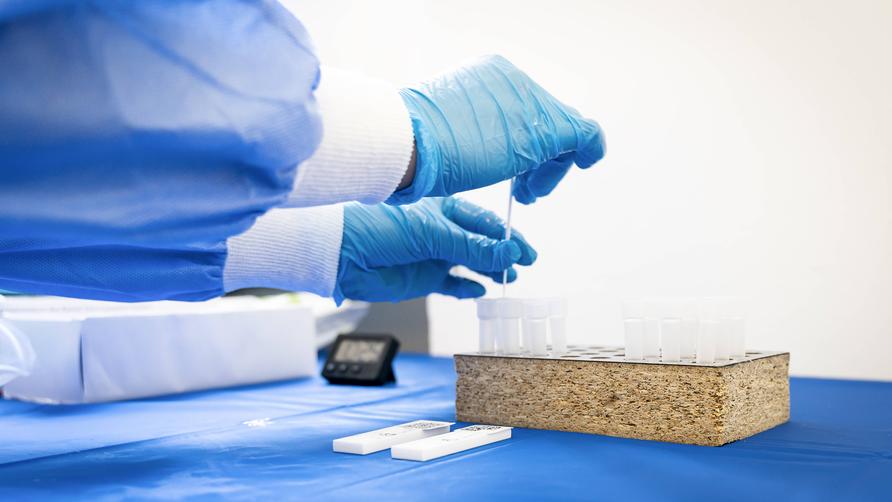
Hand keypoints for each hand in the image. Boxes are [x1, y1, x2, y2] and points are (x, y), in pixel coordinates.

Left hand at [334, 197, 536, 302]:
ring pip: (471, 264)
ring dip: (490, 270)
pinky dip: (467, 288)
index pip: (485, 222)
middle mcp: (441, 230)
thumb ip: (472, 247)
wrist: (341, 251)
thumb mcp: (431, 233)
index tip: (525, 250)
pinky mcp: (422, 278)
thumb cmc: (378, 226)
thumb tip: (509, 253)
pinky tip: (481, 292)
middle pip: (482, 243)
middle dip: (504, 253)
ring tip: (509, 279)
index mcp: (444, 208)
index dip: (507, 235)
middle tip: (525, 264)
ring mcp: (433, 254)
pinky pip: (452, 284)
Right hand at [394, 55, 604, 204]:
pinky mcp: (545, 127)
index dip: (520, 142)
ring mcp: (528, 100)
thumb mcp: (443, 128)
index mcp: (485, 75)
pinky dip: (589, 149)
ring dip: (550, 167)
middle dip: (537, 158)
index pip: (519, 107)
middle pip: (541, 118)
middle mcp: (510, 78)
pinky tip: (589, 163)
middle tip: (526, 190)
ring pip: (559, 130)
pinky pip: (583, 134)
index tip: (512, 170)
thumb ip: (467, 129)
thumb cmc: (414, 145)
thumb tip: (475, 145)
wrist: (410, 143)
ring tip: (531, 194)